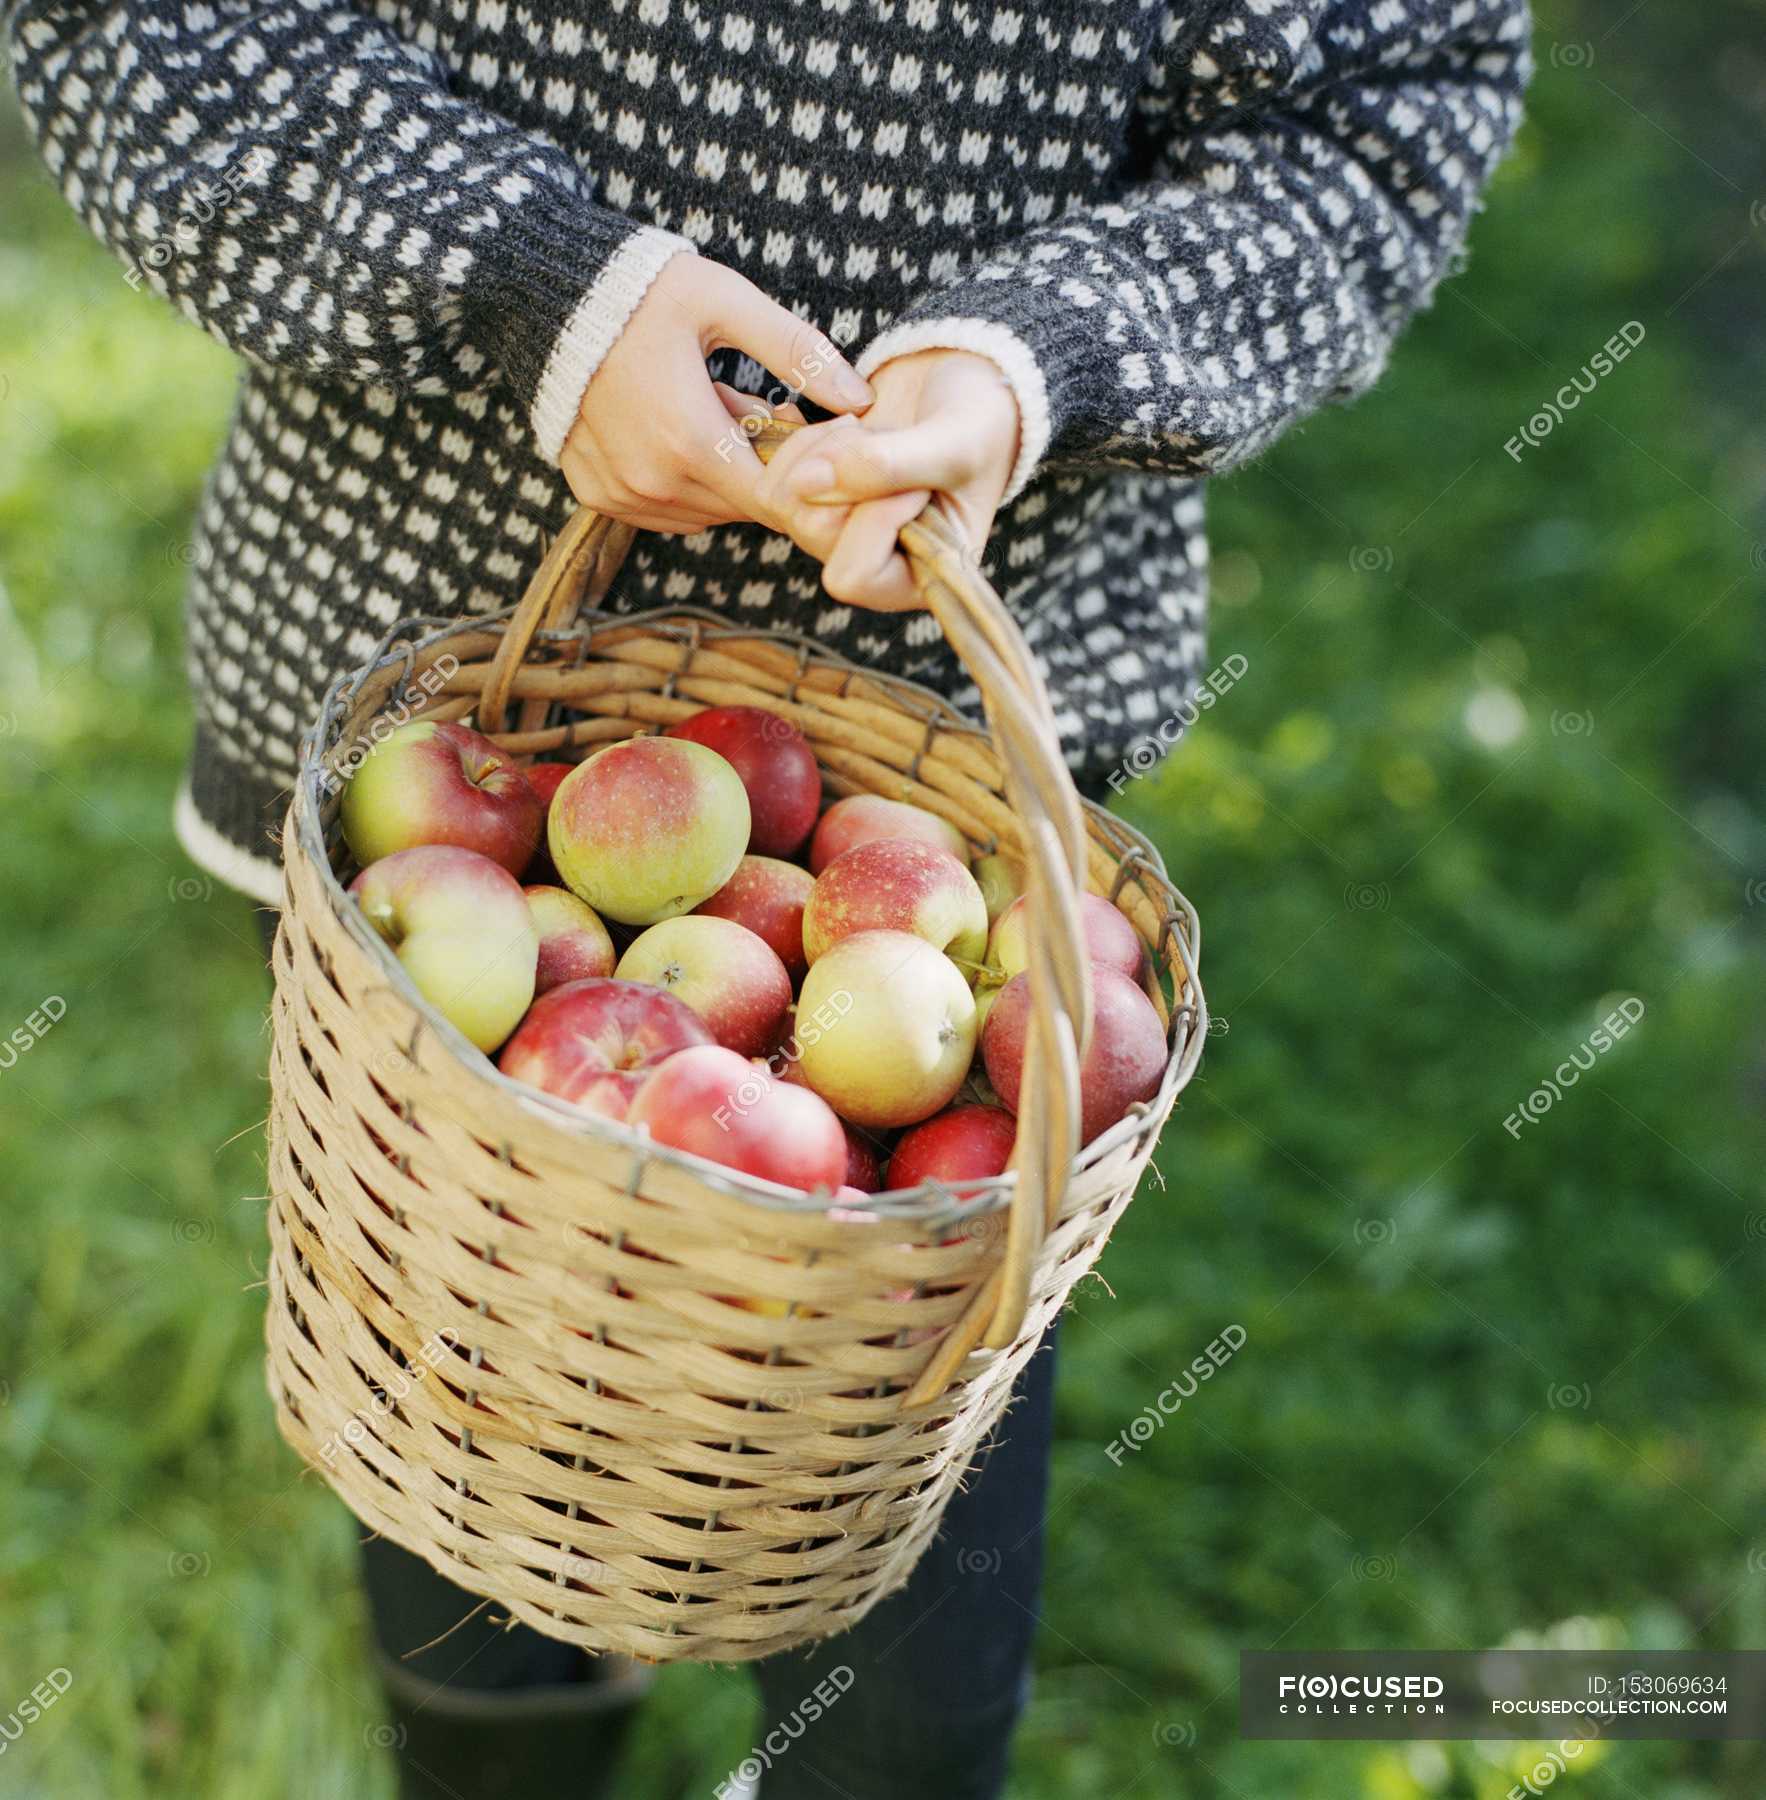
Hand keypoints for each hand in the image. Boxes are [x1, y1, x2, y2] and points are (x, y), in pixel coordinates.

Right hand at [561, 253, 872, 533]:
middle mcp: (652, 483)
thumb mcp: (726, 302)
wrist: (541, 294)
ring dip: (721, 477)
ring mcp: (620, 494)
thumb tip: (860, 399)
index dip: (804, 476)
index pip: (775, 499)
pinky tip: (674, 432)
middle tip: (755, 404)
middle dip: (762, 468)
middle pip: (743, 507)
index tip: (806, 437)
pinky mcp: (597, 495)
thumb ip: (797, 351)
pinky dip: (681, 484)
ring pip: (704, 514)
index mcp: (689, 441)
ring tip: (710, 410)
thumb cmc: (638, 290)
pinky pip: (662, 513)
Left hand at [755, 349, 1020, 610]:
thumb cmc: (979, 423)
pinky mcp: (814, 500)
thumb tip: (805, 484)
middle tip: (891, 442)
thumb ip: (889, 467)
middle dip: (848, 471)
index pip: (853, 575)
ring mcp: (836, 535)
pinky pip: (772, 476)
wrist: (964, 386)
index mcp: (917, 580)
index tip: (914, 482)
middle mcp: (872, 568)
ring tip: (872, 432)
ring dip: (825, 449)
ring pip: (786, 501)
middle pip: (812, 532)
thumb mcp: (954, 444)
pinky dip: (804, 440)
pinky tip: (843, 426)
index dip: (872, 517)